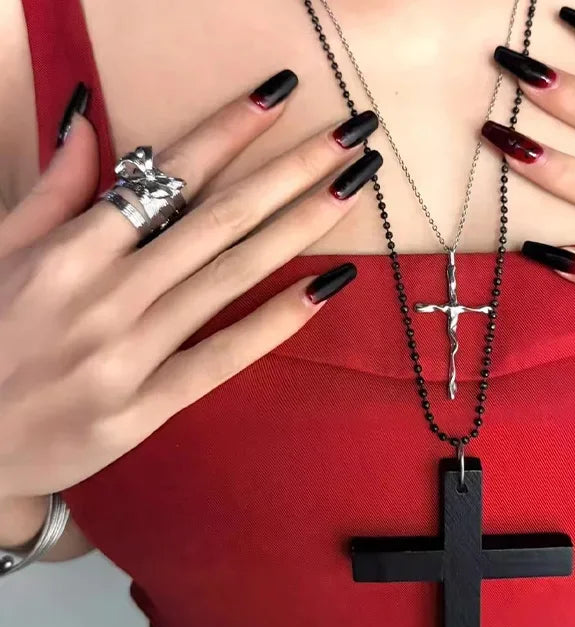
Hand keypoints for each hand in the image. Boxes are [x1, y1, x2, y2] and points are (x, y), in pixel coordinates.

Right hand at [0, 70, 381, 506]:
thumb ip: (50, 192)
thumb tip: (86, 119)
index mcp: (69, 252)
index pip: (166, 176)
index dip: (228, 131)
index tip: (280, 97)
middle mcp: (106, 296)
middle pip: (216, 219)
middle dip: (289, 170)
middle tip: (350, 137)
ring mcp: (130, 355)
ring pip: (229, 277)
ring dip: (298, 228)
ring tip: (351, 188)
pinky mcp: (146, 408)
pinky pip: (222, 357)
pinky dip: (275, 321)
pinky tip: (324, 287)